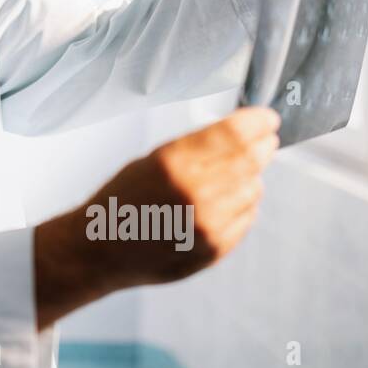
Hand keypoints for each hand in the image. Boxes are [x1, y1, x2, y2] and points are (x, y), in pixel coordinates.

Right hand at [81, 107, 278, 288]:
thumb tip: (240, 136)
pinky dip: (242, 206)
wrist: (100, 249)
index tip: (267, 118)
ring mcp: (207, 224)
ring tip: (233, 177)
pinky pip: (246, 218)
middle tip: (267, 141)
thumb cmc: (121, 200)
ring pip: (253, 189)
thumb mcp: (150, 159)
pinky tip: (223, 203)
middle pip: (250, 160)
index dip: (257, 122)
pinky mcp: (214, 249)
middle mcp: (194, 193)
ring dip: (250, 178)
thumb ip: (194, 149)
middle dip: (263, 146)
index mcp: (173, 163)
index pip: (234, 133)